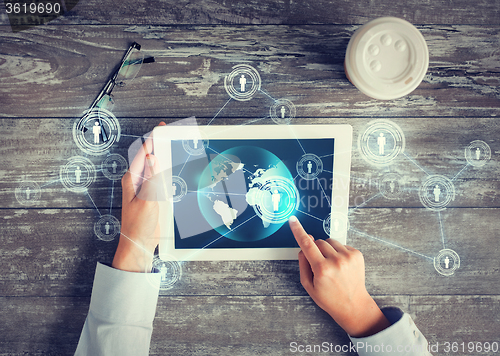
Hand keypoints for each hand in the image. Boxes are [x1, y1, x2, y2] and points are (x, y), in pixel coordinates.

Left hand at [112, 122, 165, 272]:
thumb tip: (152, 157)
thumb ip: (152, 178)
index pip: (143, 154)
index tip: (161, 129)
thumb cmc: (138, 226)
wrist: (140, 244)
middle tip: (169, 133)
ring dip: (163, 157)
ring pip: (155, 167)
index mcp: (132, 180)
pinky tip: (173, 168)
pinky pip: (160, 179)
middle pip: (149, 158)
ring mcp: (144, 188)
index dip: (153, 140)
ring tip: (172, 145)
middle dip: (158, 144)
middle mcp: (137, 182)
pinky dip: (167, 170)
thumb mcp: (147, 200)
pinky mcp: (152, 196)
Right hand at [289, 216, 389, 337]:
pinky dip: (338, 252)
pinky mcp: (357, 254)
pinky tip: (340, 266)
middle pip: (318, 242)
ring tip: (331, 266)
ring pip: (330, 241)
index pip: (306, 244)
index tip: (293, 220)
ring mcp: (348, 257)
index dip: (298, 230)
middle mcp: (336, 261)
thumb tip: (303, 247)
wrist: (353, 305)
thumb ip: (303, 264)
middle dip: (315, 249)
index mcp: (322, 269)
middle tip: (319, 264)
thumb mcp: (308, 285)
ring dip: (327, 250)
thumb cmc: (329, 298)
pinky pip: (341, 245)